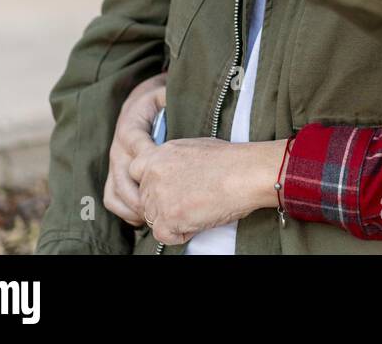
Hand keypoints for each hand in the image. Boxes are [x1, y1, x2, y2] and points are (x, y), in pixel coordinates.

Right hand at [103, 73, 167, 226]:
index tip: (166, 171)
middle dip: (142, 194)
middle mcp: (118, 148)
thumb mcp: (164, 92)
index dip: (148, 158)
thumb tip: (180, 102)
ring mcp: (114, 163)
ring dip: (132, 207)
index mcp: (130, 126)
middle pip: (123, 176)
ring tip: (154, 215)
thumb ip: (170, 97)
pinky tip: (144, 216)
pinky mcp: (114, 175)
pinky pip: (112, 198)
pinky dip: (125, 211)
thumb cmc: (157, 99)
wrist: (138, 103)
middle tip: (164, 205)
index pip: (135, 144)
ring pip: (114, 192)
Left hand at [130, 138, 284, 244]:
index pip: (135, 172)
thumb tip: (171, 171)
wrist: (246, 173)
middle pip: (145, 199)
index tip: (167, 187)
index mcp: (158, 154)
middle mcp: (152, 174)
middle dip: (164, 204)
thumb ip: (172, 159)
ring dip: (174, 218)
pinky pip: (164, 236)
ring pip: (154, 218)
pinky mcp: (167, 218)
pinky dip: (182, 233)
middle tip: (191, 199)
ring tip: (200, 206)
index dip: (151, 183)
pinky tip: (200, 218)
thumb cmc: (231, 159)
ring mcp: (158, 196)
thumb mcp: (193, 147)